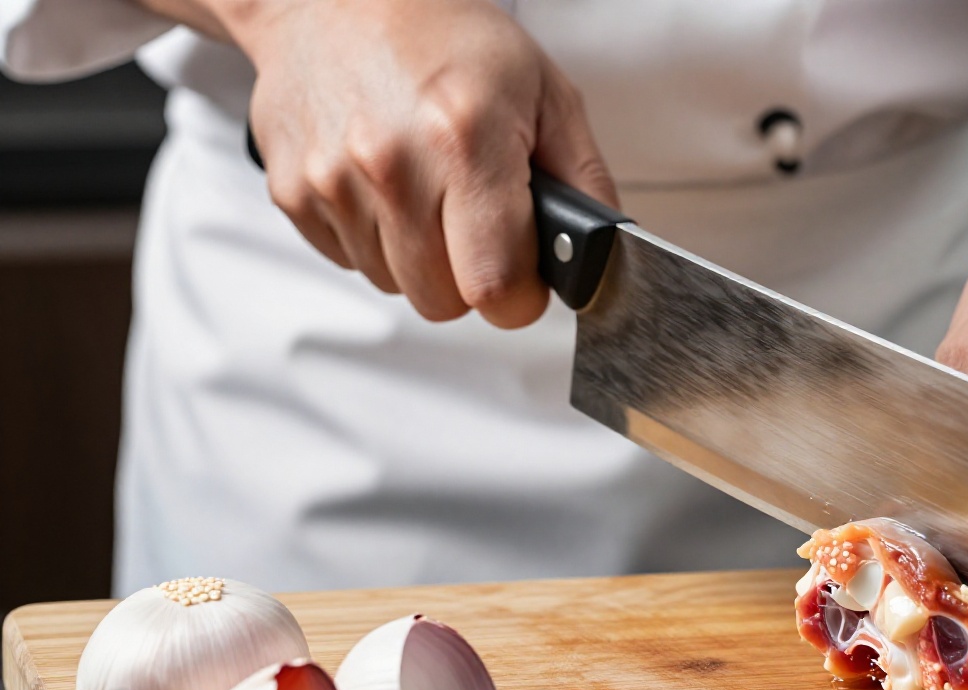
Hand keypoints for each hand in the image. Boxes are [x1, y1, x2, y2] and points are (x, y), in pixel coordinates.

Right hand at [232, 0, 616, 326]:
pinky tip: (385, 184)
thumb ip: (585, 181)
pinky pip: (350, 262)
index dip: (520, 295)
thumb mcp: (546, 93)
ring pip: (396, 286)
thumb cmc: (446, 37)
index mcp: (465, 141)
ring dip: (420, 257)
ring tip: (428, 189)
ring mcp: (333, 182)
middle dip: (470, 277)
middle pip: (443, 302)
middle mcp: (392, 166)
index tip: (523, 275)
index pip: (497, 288)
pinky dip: (374, 238)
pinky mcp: (293, 194)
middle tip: (477, 222)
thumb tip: (602, 256)